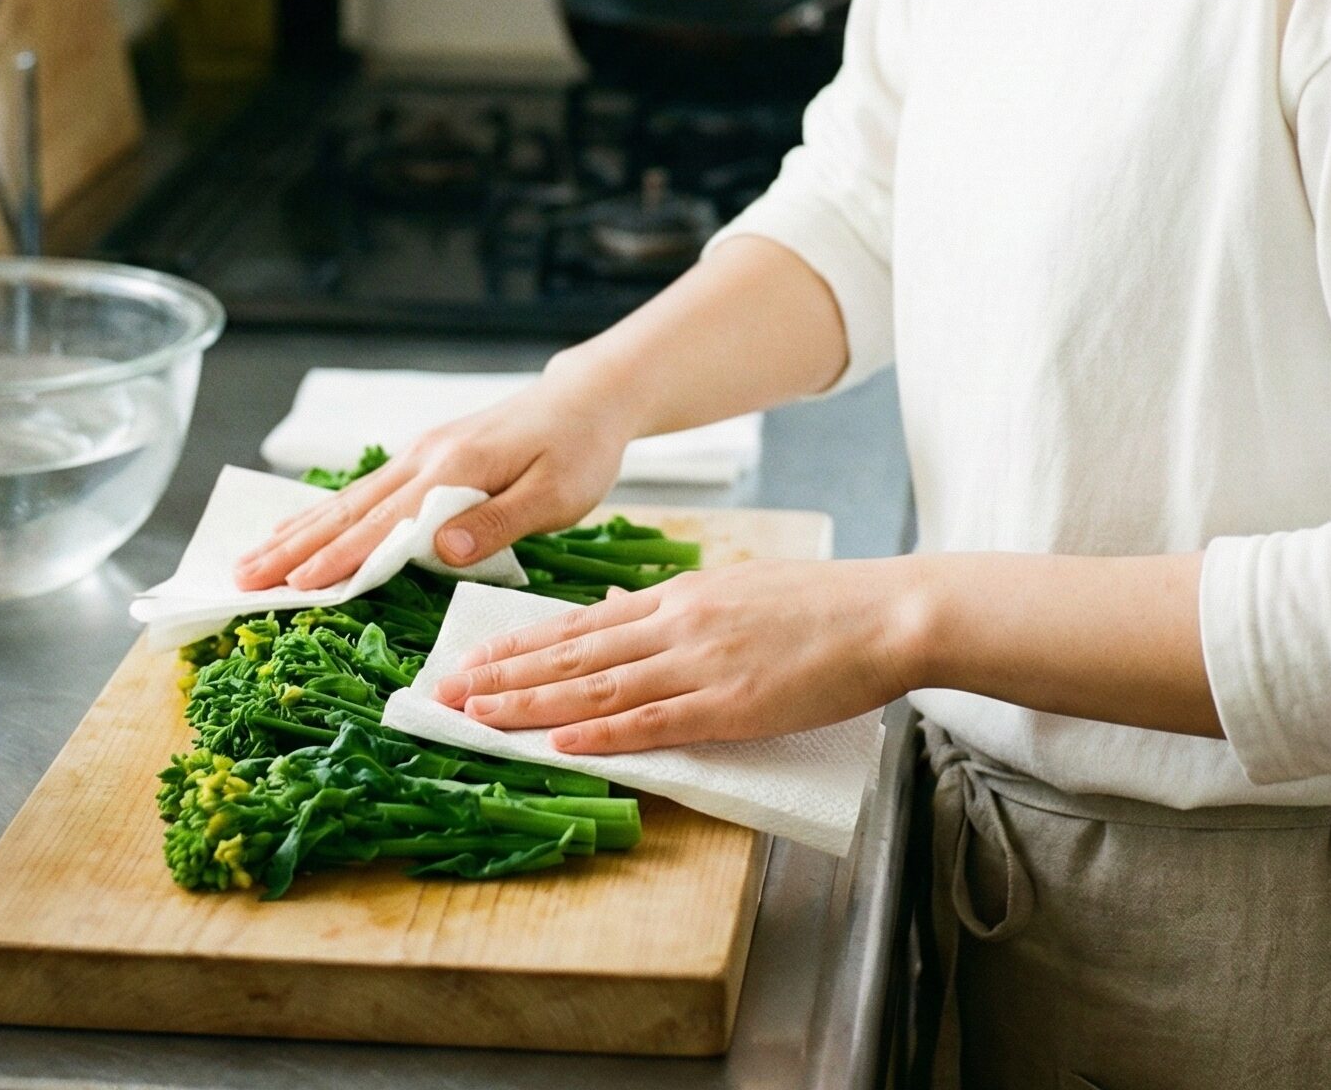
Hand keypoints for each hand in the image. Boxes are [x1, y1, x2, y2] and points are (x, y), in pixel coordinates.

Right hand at [231, 355, 642, 589]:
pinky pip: (366, 490)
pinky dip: (325, 512)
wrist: (589, 397)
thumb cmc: (581, 450)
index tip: (294, 587)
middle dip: (295, 548)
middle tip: (241, 580)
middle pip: (351, 510)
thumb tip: (436, 550)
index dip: (340, 559)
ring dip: (298, 531)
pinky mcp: (427, 455)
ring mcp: (422, 453)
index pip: (387, 524)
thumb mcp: (556, 494)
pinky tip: (299, 528)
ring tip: (250, 559)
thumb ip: (496, 521)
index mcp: (456, 469)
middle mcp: (427, 457)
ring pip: (349, 499)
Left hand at [432, 557, 921, 752]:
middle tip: (445, 691)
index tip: (475, 658)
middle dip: (504, 675)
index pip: (583, 624)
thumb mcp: (739, 589)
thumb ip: (677, 609)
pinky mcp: (731, 704)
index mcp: (681, 597)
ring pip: (598, 687)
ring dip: (531, 704)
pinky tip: (560, 740)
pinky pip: (653, 721)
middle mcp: (678, 624)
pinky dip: (602, 732)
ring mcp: (701, 664)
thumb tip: (617, 616)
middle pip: (574, 654)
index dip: (523, 645)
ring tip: (477, 715)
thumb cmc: (823, 607)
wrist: (885, 613)